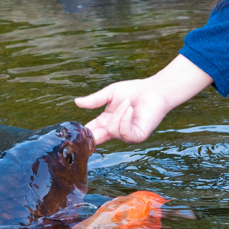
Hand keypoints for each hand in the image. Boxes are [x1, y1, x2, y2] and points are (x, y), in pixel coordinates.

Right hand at [75, 54, 212, 144]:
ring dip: (118, 114)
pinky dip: (125, 119)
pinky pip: (125, 132)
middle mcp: (115, 130)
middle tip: (89, 128)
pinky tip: (130, 109)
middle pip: (98, 138)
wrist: (154, 90)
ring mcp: (126, 135)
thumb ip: (94, 100)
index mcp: (106, 121)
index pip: (91, 131)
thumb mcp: (110, 94)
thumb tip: (76, 102)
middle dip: (92, 135)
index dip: (83, 133)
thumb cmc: (134, 90)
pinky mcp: (137, 136)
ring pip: (112, 130)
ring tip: (127, 103)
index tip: (75, 132)